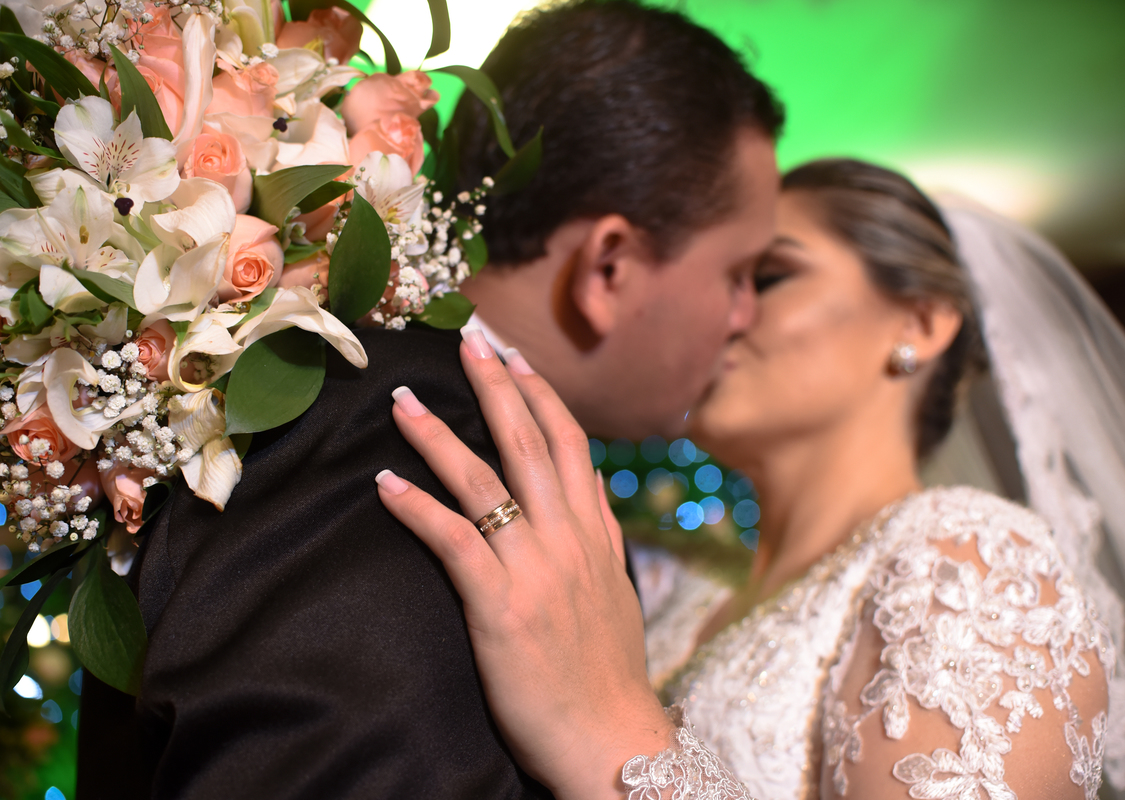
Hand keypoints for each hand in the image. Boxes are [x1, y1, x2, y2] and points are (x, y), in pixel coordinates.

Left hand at [375, 328, 672, 799]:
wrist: (611, 737)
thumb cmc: (607, 670)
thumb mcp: (615, 590)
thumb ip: (599, 531)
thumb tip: (587, 481)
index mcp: (594, 534)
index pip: (569, 445)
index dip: (541, 396)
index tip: (517, 360)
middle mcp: (569, 539)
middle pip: (528, 444)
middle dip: (495, 387)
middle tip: (467, 342)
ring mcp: (537, 570)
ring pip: (485, 482)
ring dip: (440, 435)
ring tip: (402, 401)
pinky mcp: (501, 606)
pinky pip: (454, 541)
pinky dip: (418, 506)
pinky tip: (385, 482)